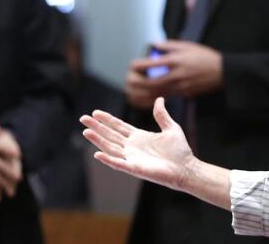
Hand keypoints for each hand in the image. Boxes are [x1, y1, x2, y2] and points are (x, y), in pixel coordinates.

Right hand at [81, 97, 196, 190]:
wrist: (186, 167)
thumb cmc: (180, 151)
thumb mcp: (171, 128)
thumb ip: (162, 115)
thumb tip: (159, 99)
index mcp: (139, 137)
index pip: (118, 127)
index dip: (107, 120)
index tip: (95, 112)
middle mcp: (132, 147)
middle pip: (110, 135)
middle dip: (97, 127)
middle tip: (83, 118)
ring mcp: (132, 158)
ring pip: (110, 147)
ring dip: (98, 140)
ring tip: (86, 131)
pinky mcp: (135, 168)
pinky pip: (118, 164)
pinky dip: (108, 159)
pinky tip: (97, 153)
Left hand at [125, 41, 222, 107]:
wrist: (222, 72)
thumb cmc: (204, 56)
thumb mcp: (186, 46)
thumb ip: (167, 46)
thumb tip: (153, 45)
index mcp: (174, 61)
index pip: (148, 65)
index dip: (136, 66)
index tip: (133, 65)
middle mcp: (174, 75)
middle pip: (147, 83)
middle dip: (134, 82)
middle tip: (129, 79)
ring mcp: (179, 87)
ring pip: (154, 94)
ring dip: (142, 93)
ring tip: (134, 89)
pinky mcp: (183, 94)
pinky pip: (164, 97)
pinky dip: (153, 98)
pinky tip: (147, 96)